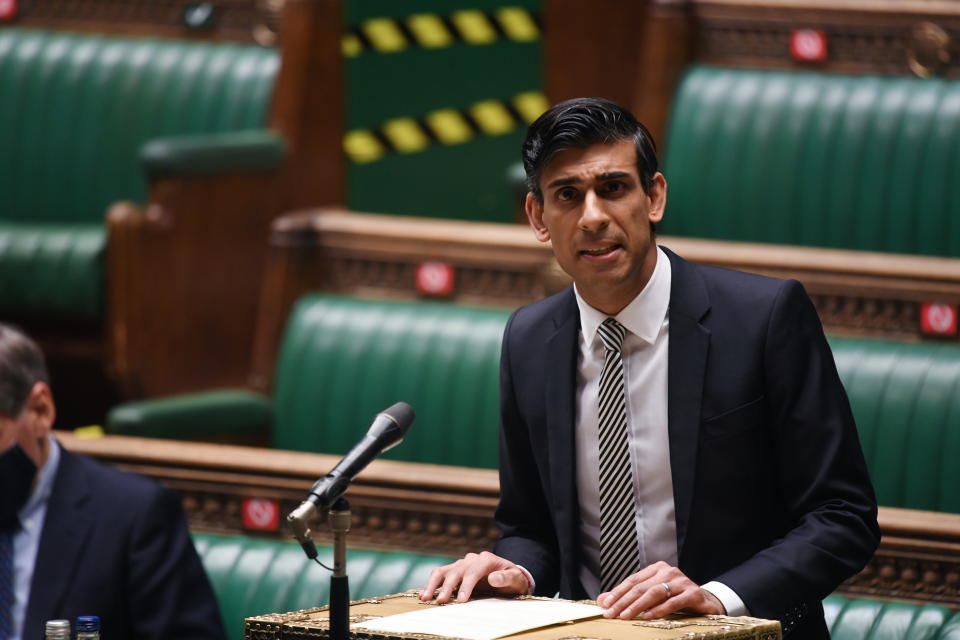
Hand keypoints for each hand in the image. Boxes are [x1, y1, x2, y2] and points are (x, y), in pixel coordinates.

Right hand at [420, 551, 529, 603]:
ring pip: (443, 571)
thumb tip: (493, 578)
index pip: (473, 571)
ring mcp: (461, 564)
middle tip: (441, 602)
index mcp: (486, 559)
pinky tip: (424, 594)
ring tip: (425, 597)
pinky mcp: (455, 571)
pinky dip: (431, 584)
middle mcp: (471, 559)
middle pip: (456, 571)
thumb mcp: (515, 579)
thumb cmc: (512, 579)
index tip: (462, 600)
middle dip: (448, 587)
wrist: (508, 576)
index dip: (466, 585)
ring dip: (433, 584)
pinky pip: (440, 575)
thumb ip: (506, 578)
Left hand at [596, 561, 725, 619]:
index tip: (605, 604)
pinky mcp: (693, 593)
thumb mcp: (651, 596)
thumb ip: (628, 597)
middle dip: (624, 601)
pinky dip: (659, 609)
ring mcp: (682, 581)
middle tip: (611, 613)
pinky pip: (673, 602)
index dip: (618, 592)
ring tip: (626, 615)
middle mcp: (669, 571)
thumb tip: (603, 601)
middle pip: (641, 586)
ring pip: (655, 592)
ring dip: (638, 605)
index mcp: (657, 569)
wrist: (705, 603)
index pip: (633, 580)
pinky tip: (648, 617)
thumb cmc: (675, 598)